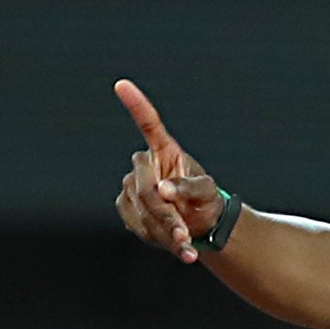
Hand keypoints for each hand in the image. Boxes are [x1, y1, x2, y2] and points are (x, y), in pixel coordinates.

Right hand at [112, 79, 227, 263]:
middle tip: (184, 233)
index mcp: (165, 150)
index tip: (121, 84)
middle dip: (166, 215)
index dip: (136, 104)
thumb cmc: (206, 201)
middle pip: (145, 189)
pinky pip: (136, 224)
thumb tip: (163, 189)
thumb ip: (189, 187)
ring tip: (185, 244)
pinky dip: (156, 238)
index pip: (148, 123)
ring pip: (141, 211)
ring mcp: (131, 186)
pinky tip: (172, 242)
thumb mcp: (207, 192)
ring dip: (165, 231)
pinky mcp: (125, 207)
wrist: (197, 226)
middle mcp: (144, 164)